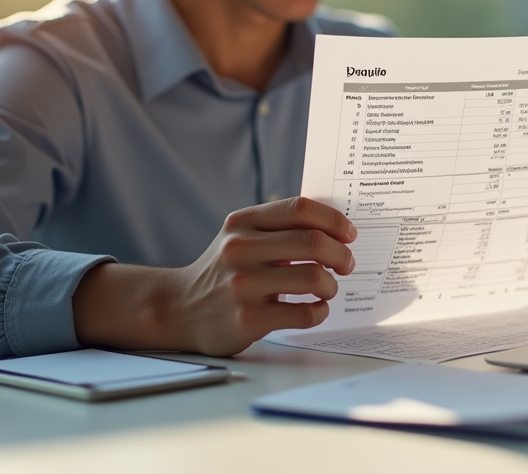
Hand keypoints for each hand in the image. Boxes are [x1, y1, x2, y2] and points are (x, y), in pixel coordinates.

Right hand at [74, 197, 355, 356]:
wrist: (178, 309)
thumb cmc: (224, 271)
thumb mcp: (240, 237)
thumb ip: (278, 226)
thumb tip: (335, 225)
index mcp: (242, 222)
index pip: (300, 208)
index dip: (333, 220)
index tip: (349, 234)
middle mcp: (240, 249)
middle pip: (313, 242)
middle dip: (341, 254)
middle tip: (347, 264)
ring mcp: (243, 285)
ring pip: (314, 278)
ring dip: (331, 285)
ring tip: (328, 289)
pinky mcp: (248, 320)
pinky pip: (304, 313)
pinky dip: (319, 312)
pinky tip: (315, 310)